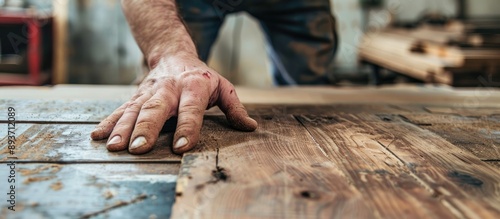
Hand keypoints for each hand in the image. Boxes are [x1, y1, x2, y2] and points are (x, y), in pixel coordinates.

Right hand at [90, 56, 257, 153]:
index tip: (182, 147)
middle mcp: (169, 89)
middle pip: (157, 109)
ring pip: (134, 110)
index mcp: (194, 87)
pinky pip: (120, 109)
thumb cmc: (202, 78)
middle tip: (140, 148)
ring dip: (123, 128)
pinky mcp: (136, 96)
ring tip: (116, 147)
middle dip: (147, 129)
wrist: (174, 55)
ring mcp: (149, 92)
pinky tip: (98, 136)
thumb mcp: (223, 87)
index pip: (191, 109)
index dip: (187, 128)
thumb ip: (235, 108)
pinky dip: (109, 122)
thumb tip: (250, 127)